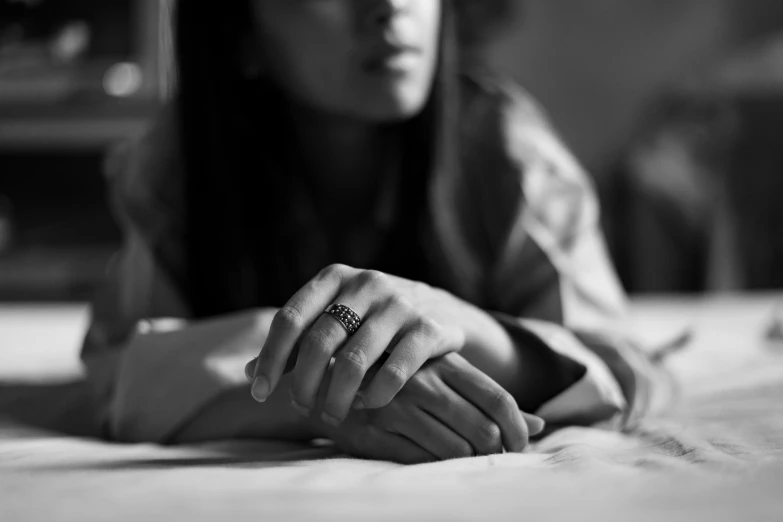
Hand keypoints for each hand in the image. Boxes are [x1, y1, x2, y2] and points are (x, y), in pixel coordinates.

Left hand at [248, 264, 469, 425]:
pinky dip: (375, 395)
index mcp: (335, 277)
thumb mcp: (336, 319)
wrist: (445, 313)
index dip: (270, 358)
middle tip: (300, 408)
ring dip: (336, 397)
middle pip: (319, 341)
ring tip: (331, 416)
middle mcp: (367, 284)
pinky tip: (366, 405)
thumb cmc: (375, 321)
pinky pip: (394, 371)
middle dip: (303, 383)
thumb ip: (297, 344)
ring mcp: (400, 304)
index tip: (258, 393)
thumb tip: (247, 373)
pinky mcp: (428, 328)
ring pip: (354, 360)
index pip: (290, 318)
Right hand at [310, 353, 545, 461]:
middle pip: (482, 429)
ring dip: (467, 462)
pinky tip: (432, 459)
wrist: (330, 379)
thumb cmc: (399, 378)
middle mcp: (423, 381)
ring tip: (463, 458)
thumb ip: (488, 398)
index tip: (519, 444)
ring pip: (455, 450)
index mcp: (444, 361)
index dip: (517, 429)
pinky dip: (436, 468)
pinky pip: (421, 462)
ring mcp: (396, 407)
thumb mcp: (444, 375)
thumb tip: (539, 424)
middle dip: (495, 451)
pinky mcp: (374, 432)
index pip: (498, 399)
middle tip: (491, 455)